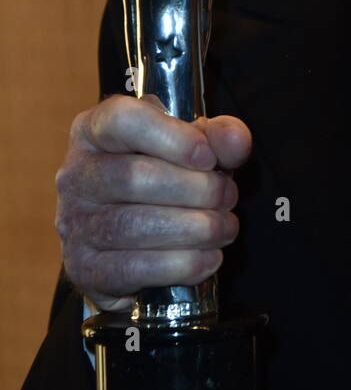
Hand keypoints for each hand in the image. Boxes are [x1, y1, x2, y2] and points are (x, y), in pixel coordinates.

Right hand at [55, 93, 251, 311]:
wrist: (129, 235)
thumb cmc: (161, 176)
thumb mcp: (190, 145)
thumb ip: (216, 136)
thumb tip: (236, 141)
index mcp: (95, 130)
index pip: (121, 120)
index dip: (171, 137)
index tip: (208, 158)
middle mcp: (76, 174)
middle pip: (134, 177)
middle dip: (197, 190)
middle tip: (228, 197)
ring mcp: (74, 224)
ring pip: (135, 226)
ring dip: (195, 229)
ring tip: (224, 228)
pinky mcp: (84, 269)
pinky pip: (133, 269)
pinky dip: (181, 265)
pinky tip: (208, 258)